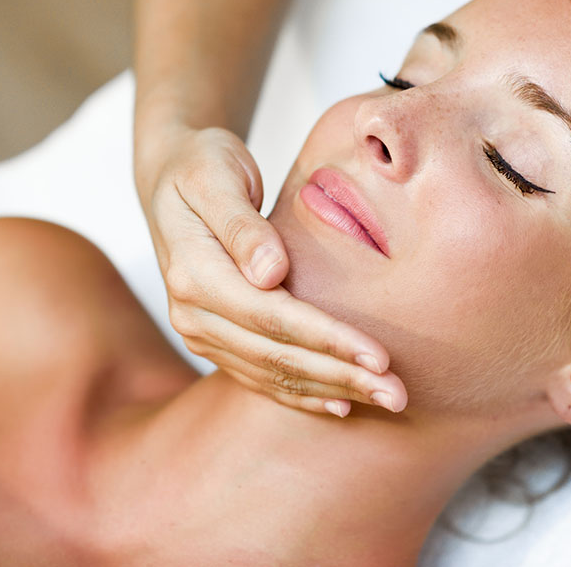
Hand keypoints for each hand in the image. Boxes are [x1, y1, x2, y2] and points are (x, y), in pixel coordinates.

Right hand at [137, 124, 406, 416]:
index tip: (378, 354)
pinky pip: (260, 377)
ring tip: (385, 400)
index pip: (270, 317)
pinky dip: (302, 394)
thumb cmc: (203, 166)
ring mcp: (199, 332)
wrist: (173, 180)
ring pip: (271, 374)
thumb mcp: (217, 175)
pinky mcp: (213, 340)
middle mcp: (189, 314)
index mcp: (192, 273)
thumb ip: (242, 224)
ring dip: (330, 390)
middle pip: (275, 356)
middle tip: (398, 394)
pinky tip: (340, 404)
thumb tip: (271, 272)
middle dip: (340, 376)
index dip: (326, 338)